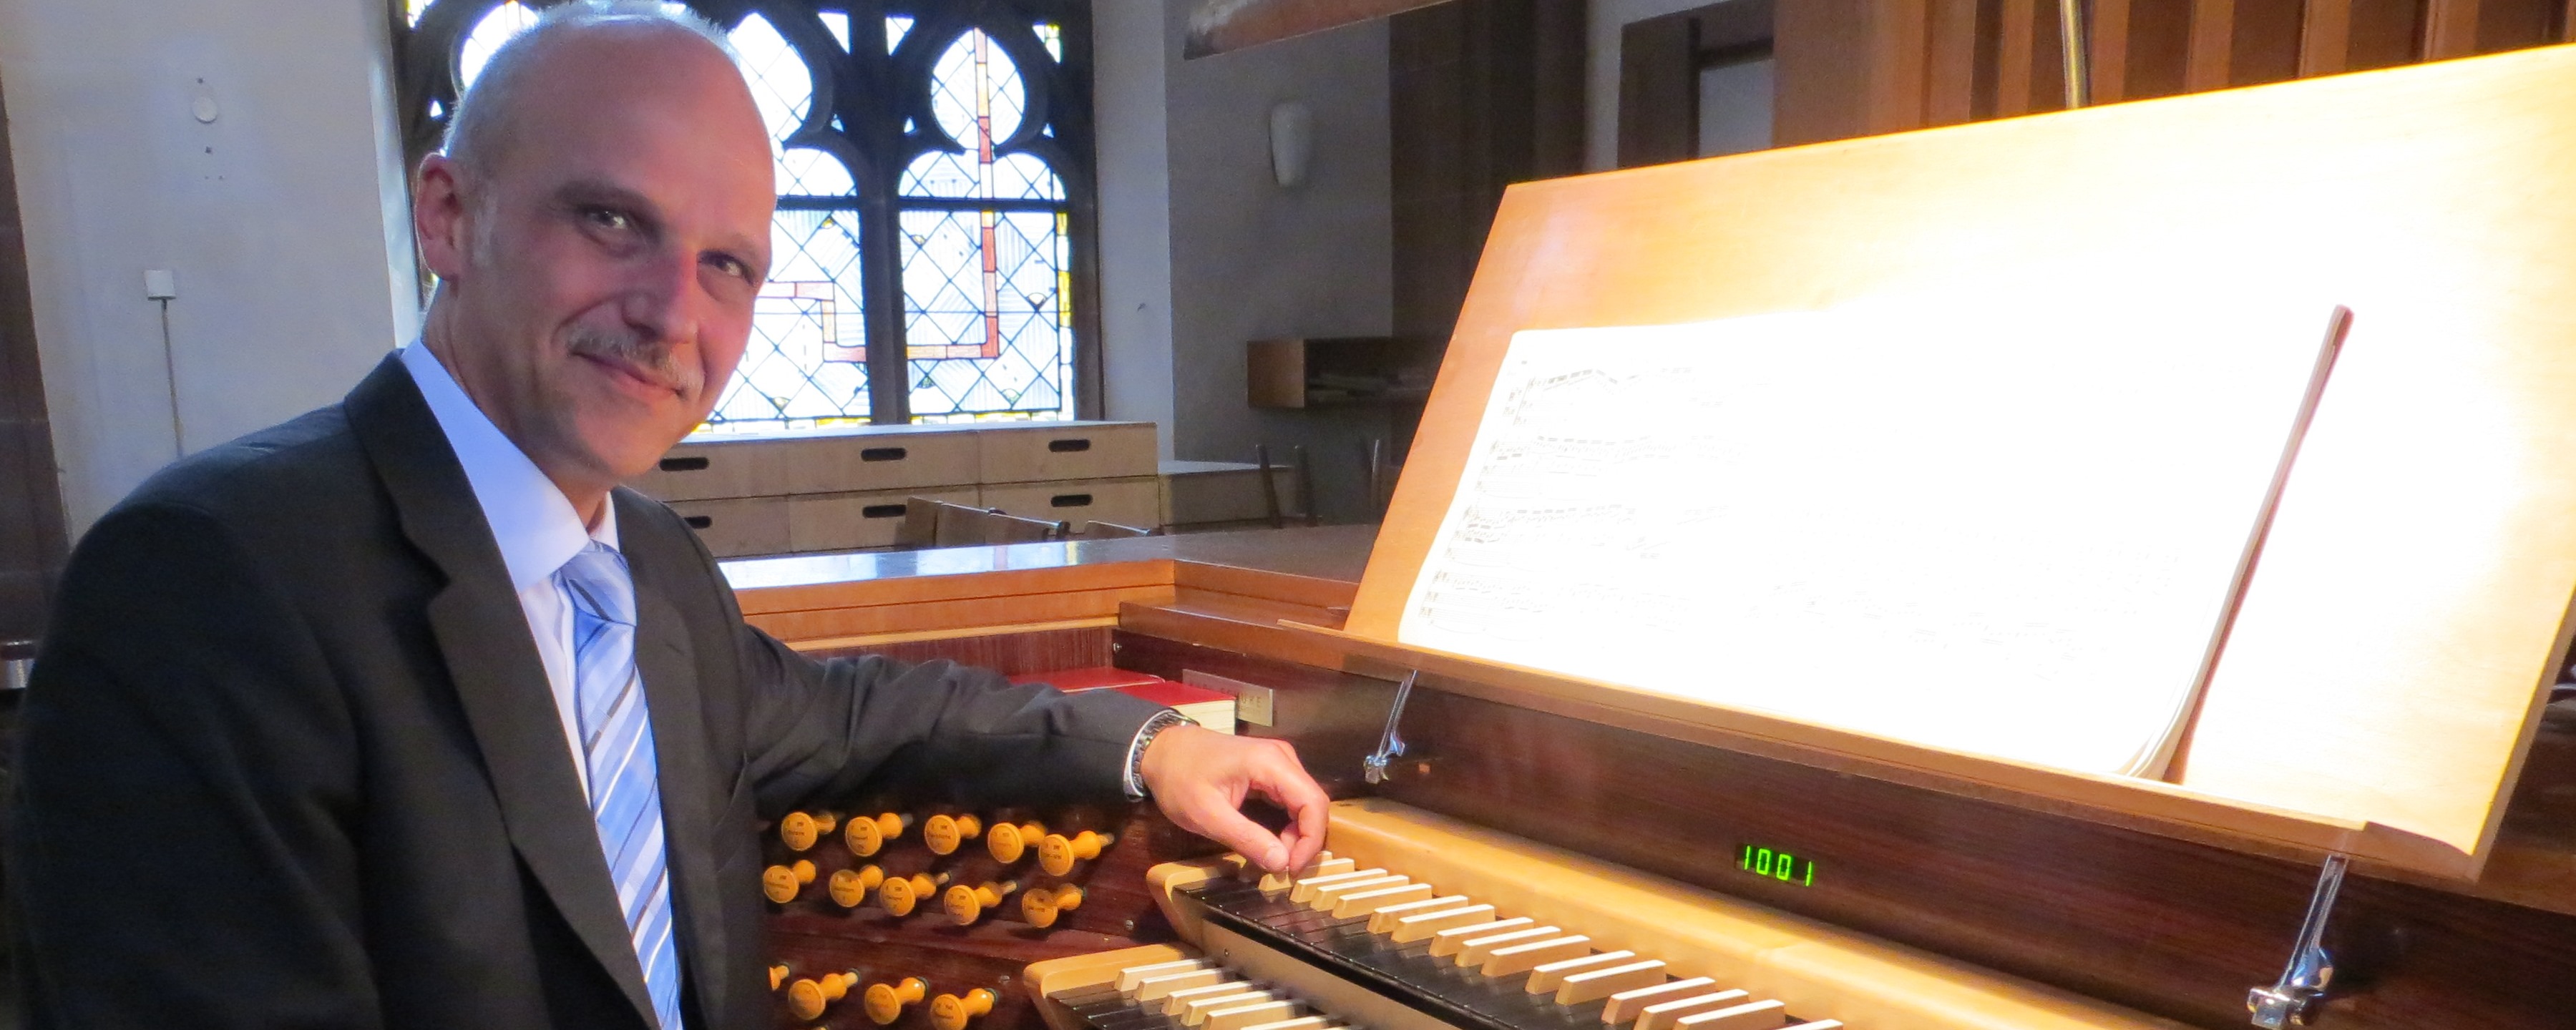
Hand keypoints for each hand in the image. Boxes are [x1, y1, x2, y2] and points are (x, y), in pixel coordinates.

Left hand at [1139, 725, 1327, 873]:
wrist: (1162, 750)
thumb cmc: (1179, 779)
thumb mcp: (1207, 815)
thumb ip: (1246, 838)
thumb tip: (1281, 862)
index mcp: (1270, 763)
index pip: (1313, 802)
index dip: (1311, 840)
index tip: (1292, 868)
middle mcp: (1282, 757)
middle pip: (1314, 802)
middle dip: (1305, 839)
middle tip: (1283, 868)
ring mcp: (1278, 761)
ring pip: (1305, 802)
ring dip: (1298, 833)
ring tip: (1275, 857)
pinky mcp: (1271, 769)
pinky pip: (1292, 798)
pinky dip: (1289, 823)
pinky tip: (1273, 841)